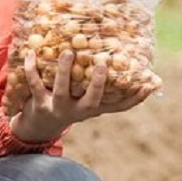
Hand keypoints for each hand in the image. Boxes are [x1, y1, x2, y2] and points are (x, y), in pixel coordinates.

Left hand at [9, 46, 156, 142]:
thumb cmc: (67, 105)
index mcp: (93, 109)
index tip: (149, 85)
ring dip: (64, 71)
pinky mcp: (40, 105)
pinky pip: (35, 86)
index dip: (135, 98)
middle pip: (92, 100)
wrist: (37, 127)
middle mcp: (78, 111)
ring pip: (63, 91)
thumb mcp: (84, 100)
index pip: (119, 106)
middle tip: (101, 64)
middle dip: (97, 84)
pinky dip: (32, 69)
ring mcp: (59, 109)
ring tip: (67, 52)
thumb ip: (97, 85)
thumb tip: (115, 58)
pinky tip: (32, 54)